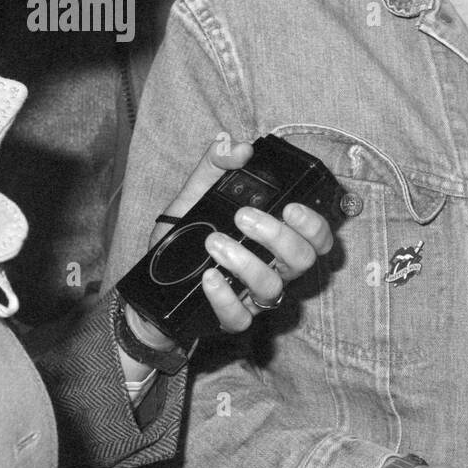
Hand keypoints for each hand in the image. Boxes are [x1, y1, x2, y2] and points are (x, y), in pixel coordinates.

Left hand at [125, 132, 333, 350]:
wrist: (151, 287)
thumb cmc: (185, 240)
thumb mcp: (196, 197)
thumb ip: (215, 167)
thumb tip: (237, 147)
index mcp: (275, 241)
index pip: (316, 238)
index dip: (314, 225)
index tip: (290, 207)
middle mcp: (273, 269)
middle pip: (302, 261)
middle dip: (278, 237)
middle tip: (243, 217)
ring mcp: (253, 298)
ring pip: (273, 288)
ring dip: (246, 262)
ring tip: (214, 242)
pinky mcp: (231, 320)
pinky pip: (240, 318)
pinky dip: (225, 298)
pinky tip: (208, 278)